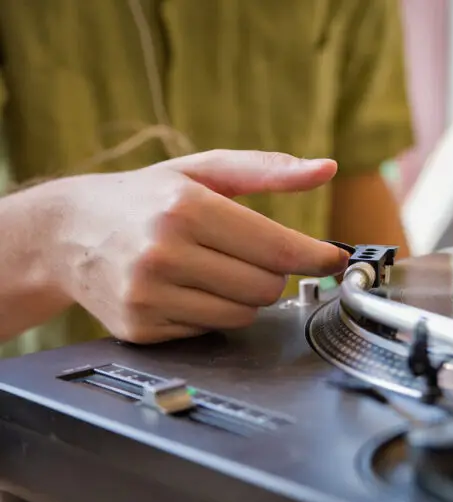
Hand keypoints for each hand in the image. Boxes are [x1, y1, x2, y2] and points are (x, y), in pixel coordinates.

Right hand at [52, 150, 348, 343]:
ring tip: (216, 269)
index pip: (277, 248)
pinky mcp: (140, 328)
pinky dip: (212, 312)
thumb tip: (326, 169)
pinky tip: (187, 288)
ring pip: (243, 314)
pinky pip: (210, 330)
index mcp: (186, 208)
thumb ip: (268, 169)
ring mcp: (148, 296)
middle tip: (255, 257)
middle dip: (274, 274)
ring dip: (246, 296)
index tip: (334, 259)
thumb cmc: (144, 197)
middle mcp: (164, 253)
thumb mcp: (202, 171)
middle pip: (266, 287)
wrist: (65, 232)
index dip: (316, 257)